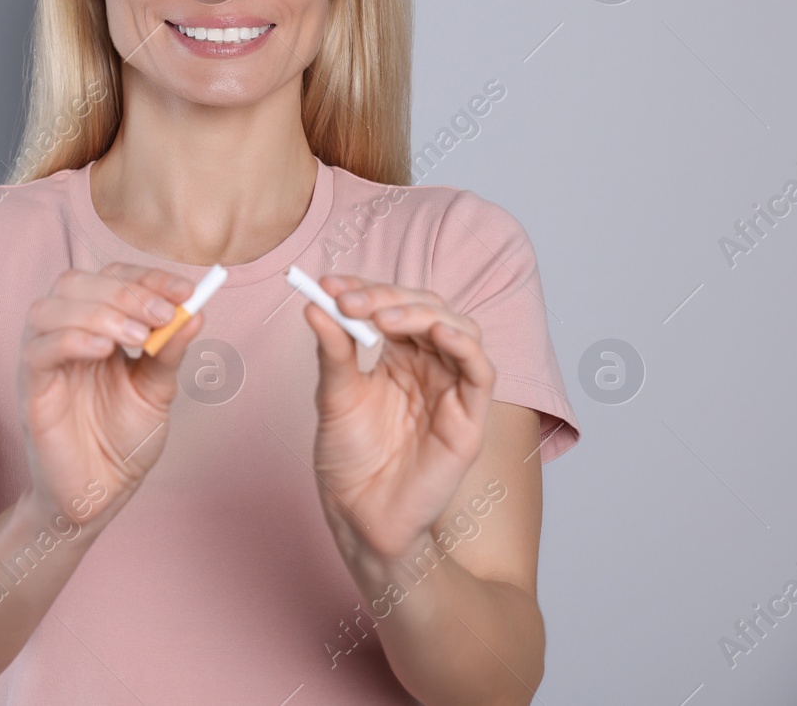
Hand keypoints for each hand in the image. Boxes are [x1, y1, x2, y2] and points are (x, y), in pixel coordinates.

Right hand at [18, 262, 203, 526]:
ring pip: (49, 309)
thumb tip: (195, 312)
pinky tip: (103, 350)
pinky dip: (71, 340)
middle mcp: (64, 335)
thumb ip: (169, 352)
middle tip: (162, 313)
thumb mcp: (156, 390)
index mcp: (94, 327)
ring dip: (98, 311)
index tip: (186, 290)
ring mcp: (43, 360)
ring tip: (137, 337)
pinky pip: (39, 351)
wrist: (101, 493)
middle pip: (75, 283)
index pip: (110, 278)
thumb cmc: (122, 441)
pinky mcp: (31, 390)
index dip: (146, 277)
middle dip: (125, 291)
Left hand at [302, 275, 495, 563]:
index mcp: (397, 356)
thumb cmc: (349, 458)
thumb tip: (315, 306)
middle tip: (350, 301)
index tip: (328, 283)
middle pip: (426, 309)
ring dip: (422, 314)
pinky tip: (436, 334)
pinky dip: (464, 346)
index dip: (364, 288)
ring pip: (458, 330)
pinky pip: (481, 372)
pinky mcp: (468, 418)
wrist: (359, 514)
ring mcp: (450, 389)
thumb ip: (333, 352)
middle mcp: (428, 366)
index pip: (391, 305)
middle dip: (387, 298)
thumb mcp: (334, 396)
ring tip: (383, 318)